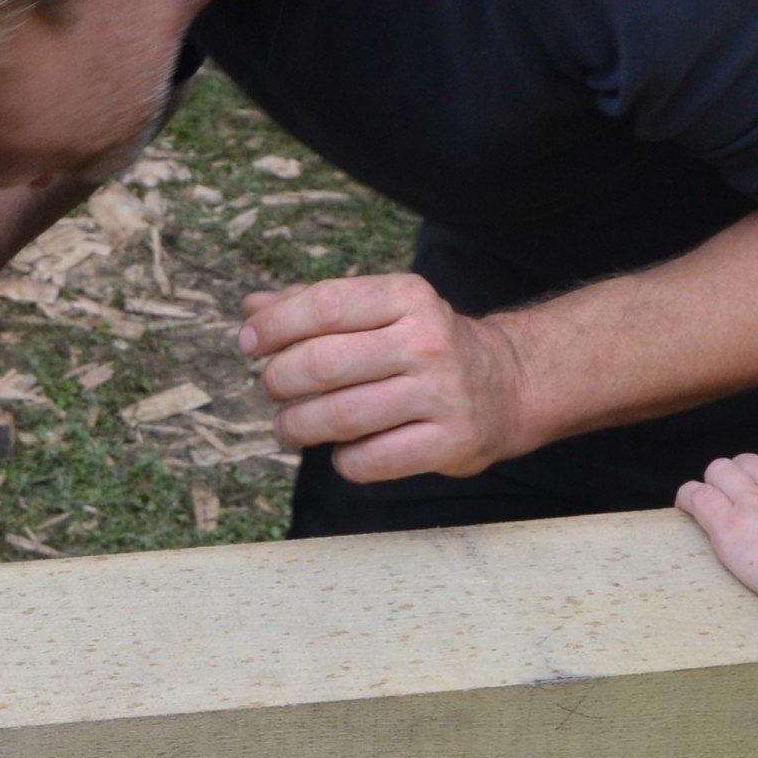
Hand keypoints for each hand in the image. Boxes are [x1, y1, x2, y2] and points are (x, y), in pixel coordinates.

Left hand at [239, 274, 536, 480]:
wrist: (508, 385)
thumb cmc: (422, 345)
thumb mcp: (381, 310)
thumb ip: (315, 306)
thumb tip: (251, 309)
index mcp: (407, 297)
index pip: (326, 304)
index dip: (276, 326)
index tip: (249, 343)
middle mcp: (428, 341)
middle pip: (324, 363)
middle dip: (279, 380)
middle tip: (272, 389)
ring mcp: (443, 394)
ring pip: (341, 417)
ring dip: (297, 426)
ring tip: (290, 426)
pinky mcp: (451, 443)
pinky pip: (370, 460)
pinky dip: (342, 460)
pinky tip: (344, 451)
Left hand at [676, 453, 757, 628]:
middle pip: (748, 464)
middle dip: (742, 479)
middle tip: (745, 507)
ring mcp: (754, 501)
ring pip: (718, 473)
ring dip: (715, 486)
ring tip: (715, 507)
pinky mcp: (730, 526)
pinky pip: (695, 497)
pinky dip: (688, 499)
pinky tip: (688, 509)